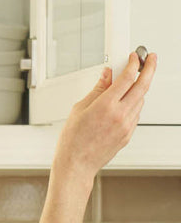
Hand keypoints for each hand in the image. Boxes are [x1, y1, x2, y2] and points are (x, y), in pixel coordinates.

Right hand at [52, 49, 157, 183]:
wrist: (76, 165)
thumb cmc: (73, 141)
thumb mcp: (79, 109)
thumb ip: (97, 89)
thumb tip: (107, 75)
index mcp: (105, 106)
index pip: (127, 78)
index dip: (133, 63)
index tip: (134, 57)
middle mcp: (119, 115)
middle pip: (143, 86)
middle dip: (149, 68)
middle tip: (151, 59)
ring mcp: (126, 126)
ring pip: (141, 100)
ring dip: (139, 88)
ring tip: (131, 83)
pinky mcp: (128, 135)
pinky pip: (136, 114)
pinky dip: (133, 104)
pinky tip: (124, 103)